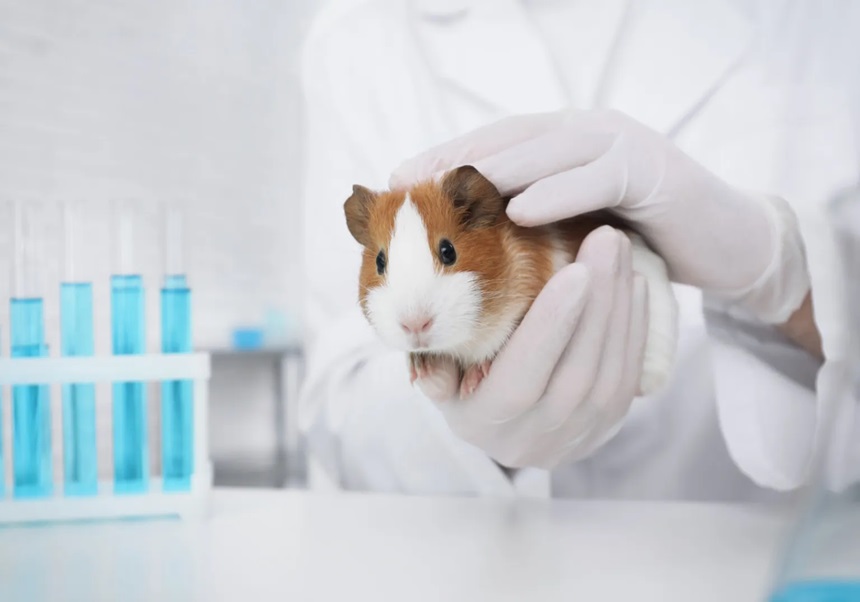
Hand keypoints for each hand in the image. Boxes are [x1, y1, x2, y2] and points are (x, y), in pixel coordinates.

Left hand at [391, 109, 809, 324]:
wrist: (725, 242)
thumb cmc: (641, 241)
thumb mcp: (575, 230)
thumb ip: (531, 227)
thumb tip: (468, 257)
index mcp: (563, 146)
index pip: (493, 144)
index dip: (444, 157)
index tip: (394, 178)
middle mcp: (587, 133)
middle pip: (509, 138)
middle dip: (455, 158)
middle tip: (405, 180)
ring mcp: (621, 145)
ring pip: (548, 149)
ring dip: (496, 168)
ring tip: (447, 190)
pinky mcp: (653, 171)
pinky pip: (599, 177)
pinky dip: (558, 191)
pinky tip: (518, 210)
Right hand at [411, 227, 648, 468]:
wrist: (506, 430)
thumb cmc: (462, 383)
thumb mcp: (438, 375)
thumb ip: (433, 357)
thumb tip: (424, 330)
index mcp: (485, 424)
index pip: (521, 381)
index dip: (550, 328)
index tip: (575, 271)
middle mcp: (533, 440)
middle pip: (575, 373)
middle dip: (597, 303)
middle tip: (606, 238)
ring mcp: (576, 437)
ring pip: (609, 374)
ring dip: (619, 307)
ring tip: (619, 248)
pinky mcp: (608, 426)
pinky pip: (627, 377)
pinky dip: (634, 326)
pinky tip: (633, 282)